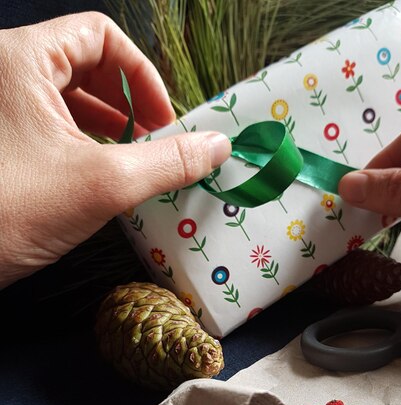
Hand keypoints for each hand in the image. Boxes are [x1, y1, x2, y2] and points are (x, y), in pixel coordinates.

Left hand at [0, 13, 230, 287]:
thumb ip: (167, 162)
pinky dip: (87, 150)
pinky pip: (54, 132)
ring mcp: (1, 113)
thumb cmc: (10, 212)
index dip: (143, 77)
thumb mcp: (101, 184)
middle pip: (87, 68)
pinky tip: (106, 180)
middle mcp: (6, 76)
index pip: (101, 37)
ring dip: (112, 132)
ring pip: (71, 103)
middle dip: (130, 108)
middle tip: (157, 146)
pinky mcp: (3, 147)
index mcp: (21, 59)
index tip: (165, 123)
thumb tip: (218, 147)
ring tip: (137, 165)